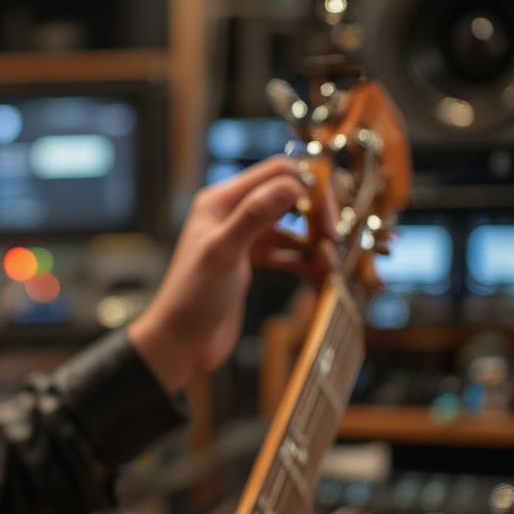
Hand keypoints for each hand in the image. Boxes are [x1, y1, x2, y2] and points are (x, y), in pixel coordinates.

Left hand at [128, 156, 334, 394]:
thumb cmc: (192, 297)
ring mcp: (243, 239)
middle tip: (332, 237)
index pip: (275, 173)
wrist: (181, 341)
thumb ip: (255, 215)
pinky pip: (287, 252)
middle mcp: (232, 213)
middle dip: (314, 214)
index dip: (307, 184)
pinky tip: (321, 272)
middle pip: (287, 197)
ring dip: (313, 240)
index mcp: (220, 201)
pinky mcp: (250, 262)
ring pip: (290, 227)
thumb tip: (293, 184)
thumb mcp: (224, 252)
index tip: (328, 210)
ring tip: (329, 261)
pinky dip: (305, 259)